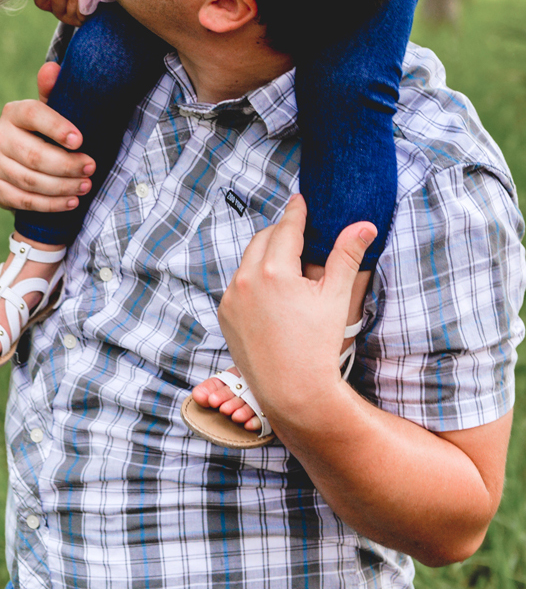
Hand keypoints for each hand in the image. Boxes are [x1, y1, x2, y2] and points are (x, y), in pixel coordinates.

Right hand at [0, 62, 95, 211]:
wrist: (23, 160)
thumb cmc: (46, 132)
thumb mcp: (52, 111)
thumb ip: (54, 91)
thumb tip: (51, 68)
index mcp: (13, 112)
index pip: (34, 116)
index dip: (57, 128)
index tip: (80, 140)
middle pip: (35, 155)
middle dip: (67, 165)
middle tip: (92, 168)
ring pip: (31, 180)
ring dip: (63, 186)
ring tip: (85, 186)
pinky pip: (24, 200)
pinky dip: (51, 204)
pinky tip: (71, 202)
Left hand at [215, 194, 374, 430]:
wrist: (293, 388)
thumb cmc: (319, 344)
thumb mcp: (336, 297)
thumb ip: (346, 256)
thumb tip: (364, 225)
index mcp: (274, 270)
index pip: (286, 229)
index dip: (296, 213)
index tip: (300, 200)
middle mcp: (246, 279)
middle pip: (263, 240)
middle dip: (281, 232)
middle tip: (296, 228)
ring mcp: (232, 297)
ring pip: (248, 262)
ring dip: (265, 256)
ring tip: (286, 258)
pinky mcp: (225, 313)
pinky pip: (238, 286)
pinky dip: (253, 280)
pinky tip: (271, 289)